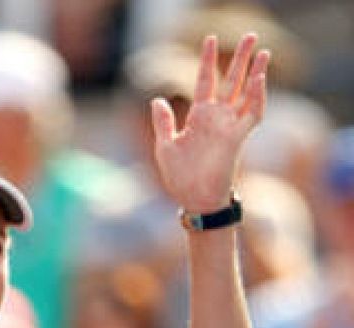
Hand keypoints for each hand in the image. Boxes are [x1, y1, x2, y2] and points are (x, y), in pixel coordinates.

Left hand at [151, 34, 268, 211]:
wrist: (193, 199)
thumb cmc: (179, 175)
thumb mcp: (165, 145)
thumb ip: (163, 122)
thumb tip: (157, 99)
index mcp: (198, 116)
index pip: (205, 80)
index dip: (208, 61)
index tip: (210, 40)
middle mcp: (216, 117)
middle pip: (231, 81)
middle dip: (240, 58)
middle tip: (252, 35)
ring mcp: (228, 126)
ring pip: (246, 93)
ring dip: (255, 72)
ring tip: (263, 51)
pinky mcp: (237, 138)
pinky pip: (252, 114)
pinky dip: (257, 97)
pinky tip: (258, 79)